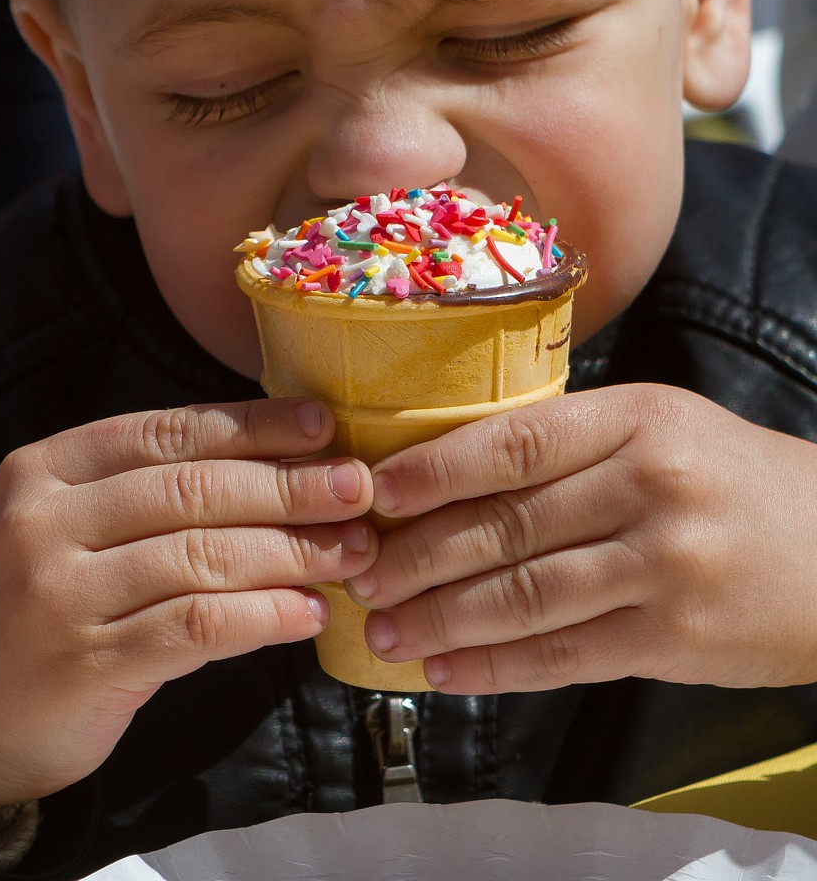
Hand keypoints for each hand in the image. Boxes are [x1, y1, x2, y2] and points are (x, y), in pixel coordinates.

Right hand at [0, 398, 374, 834]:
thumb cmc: (45, 606)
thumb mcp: (73, 528)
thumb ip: (152, 492)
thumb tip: (282, 461)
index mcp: (45, 469)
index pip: (168, 431)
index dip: (254, 426)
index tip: (323, 427)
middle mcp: (44, 522)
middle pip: (192, 489)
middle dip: (288, 486)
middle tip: (358, 489)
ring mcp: (59, 594)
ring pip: (202, 556)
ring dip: (290, 552)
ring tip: (352, 553)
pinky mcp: (85, 664)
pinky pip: (197, 626)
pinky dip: (264, 616)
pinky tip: (307, 613)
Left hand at [343, 383, 816, 694]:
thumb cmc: (728, 478)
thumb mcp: (658, 428)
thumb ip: (566, 445)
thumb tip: (444, 474)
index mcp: (635, 420)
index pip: (513, 443)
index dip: (434, 471)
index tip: (375, 493)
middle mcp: (649, 487)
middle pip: (507, 524)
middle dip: (419, 555)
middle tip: (360, 575)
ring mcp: (666, 566)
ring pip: (526, 595)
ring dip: (443, 618)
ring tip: (385, 630)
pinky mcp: (677, 638)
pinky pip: (566, 654)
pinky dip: (497, 667)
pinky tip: (448, 668)